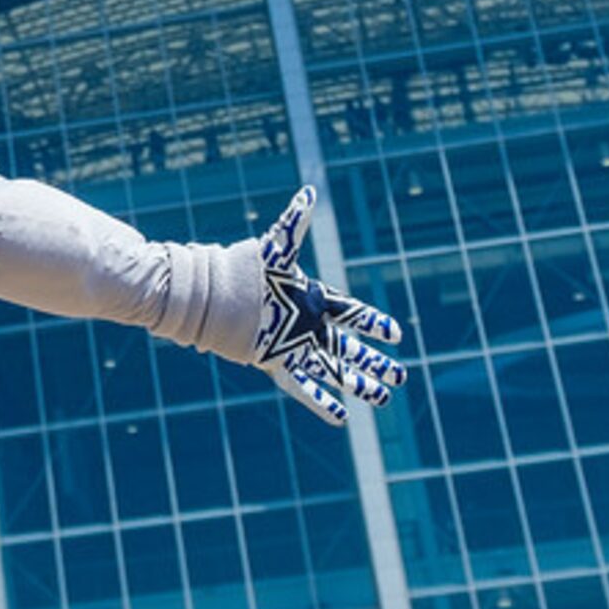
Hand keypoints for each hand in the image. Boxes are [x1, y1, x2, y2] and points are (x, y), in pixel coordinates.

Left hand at [254, 187, 406, 423]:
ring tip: (382, 398)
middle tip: (400, 376)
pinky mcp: (275, 363)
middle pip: (349, 348)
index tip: (396, 333)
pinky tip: (340, 417)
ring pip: (334, 370)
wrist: (208, 296)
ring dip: (358, 384)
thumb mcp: (276, 249)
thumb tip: (310, 191)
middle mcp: (306, 326)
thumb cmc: (243, 270)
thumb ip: (295, 223)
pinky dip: (321, 402)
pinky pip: (304, 387)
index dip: (374, 324)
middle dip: (375, 362)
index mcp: (311, 299)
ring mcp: (292, 347)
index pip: (351, 313)